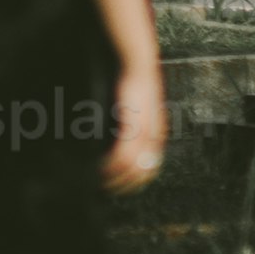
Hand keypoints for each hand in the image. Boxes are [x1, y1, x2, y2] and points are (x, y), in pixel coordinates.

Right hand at [101, 51, 169, 195]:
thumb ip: (132, 128)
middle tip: (103, 188)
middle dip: (121, 186)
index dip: (131, 183)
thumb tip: (118, 139)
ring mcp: (145, 135)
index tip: (114, 186)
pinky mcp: (133, 128)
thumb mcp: (137, 111)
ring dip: (112, 179)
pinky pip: (122, 158)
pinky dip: (109, 167)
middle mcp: (154, 140)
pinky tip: (99, 168)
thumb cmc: (134, 84)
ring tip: (97, 181)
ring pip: (131, 171)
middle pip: (141, 176)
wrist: (138, 64)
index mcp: (157, 137)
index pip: (149, 171)